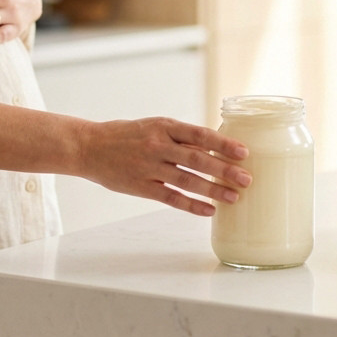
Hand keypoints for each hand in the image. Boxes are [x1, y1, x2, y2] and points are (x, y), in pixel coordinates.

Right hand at [79, 118, 252, 215]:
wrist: (89, 147)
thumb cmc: (127, 135)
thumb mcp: (153, 126)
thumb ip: (180, 136)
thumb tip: (215, 146)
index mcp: (163, 126)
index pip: (199, 134)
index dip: (223, 144)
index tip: (244, 151)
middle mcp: (158, 145)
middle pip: (197, 159)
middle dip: (224, 170)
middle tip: (247, 179)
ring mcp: (149, 167)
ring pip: (187, 180)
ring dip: (213, 190)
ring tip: (234, 198)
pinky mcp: (141, 186)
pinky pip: (171, 198)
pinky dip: (192, 205)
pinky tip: (209, 211)